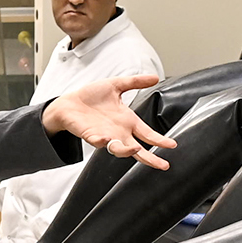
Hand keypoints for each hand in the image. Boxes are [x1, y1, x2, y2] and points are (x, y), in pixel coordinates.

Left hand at [39, 76, 175, 169]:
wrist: (68, 103)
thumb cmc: (91, 96)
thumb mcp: (116, 85)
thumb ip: (135, 82)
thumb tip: (156, 77)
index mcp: (127, 121)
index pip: (148, 134)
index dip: (160, 140)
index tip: (173, 145)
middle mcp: (119, 132)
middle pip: (138, 149)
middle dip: (151, 158)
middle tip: (164, 165)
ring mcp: (105, 135)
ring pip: (119, 149)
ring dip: (127, 150)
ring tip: (136, 149)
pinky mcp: (90, 135)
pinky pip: (97, 142)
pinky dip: (102, 142)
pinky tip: (107, 140)